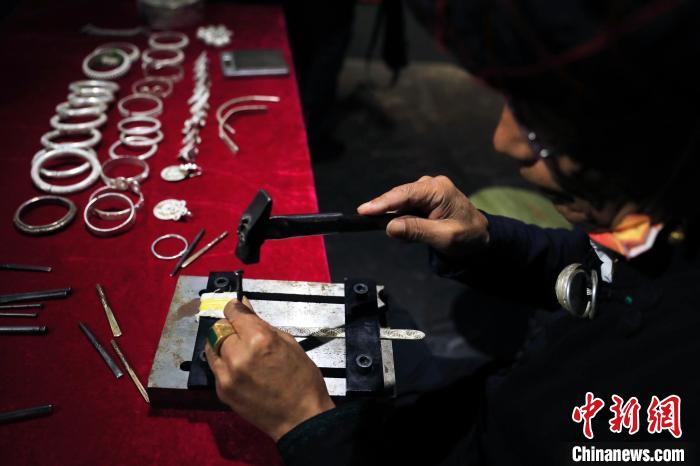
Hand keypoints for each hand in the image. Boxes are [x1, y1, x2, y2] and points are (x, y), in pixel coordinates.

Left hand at [205, 297, 334, 440]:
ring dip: (222, 343)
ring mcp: (226, 375)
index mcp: (258, 339)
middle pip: (218, 328)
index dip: (235, 308)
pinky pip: (215, 366)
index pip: (233, 312)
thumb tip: (244, 306)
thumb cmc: (303, 380)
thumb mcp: (289, 343)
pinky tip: (239, 366)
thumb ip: (262, 324)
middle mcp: (237, 355)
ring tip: (238, 349)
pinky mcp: (221, 390)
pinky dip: (223, 361)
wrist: (300, 419)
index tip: (237, 308)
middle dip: (229, 326)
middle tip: (242, 332)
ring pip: (211, 346)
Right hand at [357, 175, 488, 256]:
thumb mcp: (443, 237)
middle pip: (399, 196)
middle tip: (368, 224)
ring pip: (401, 204)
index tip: (363, 211)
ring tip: (407, 237)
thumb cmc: (467, 236)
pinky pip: (406, 208)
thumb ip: (417, 230)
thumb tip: (390, 227)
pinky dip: (403, 221)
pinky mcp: (424, 199)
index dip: (382, 202)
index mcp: (438, 189)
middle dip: (385, 211)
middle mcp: (430, 185)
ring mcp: (427, 191)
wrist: (481, 237)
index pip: (404, 194)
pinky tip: (410, 233)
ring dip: (397, 219)